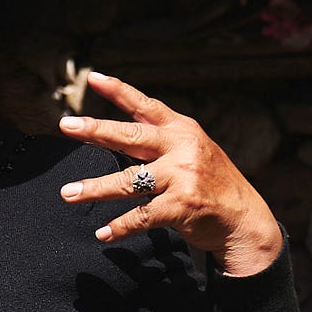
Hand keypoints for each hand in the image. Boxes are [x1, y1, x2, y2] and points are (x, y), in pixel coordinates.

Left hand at [56, 71, 281, 275]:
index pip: (145, 105)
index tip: (92, 78)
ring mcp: (183, 176)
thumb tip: (110, 134)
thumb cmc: (212, 185)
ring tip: (68, 193)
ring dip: (95, 189)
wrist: (246, 221)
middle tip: (66, 125)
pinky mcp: (182, 205)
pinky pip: (142, 216)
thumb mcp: (193, 152)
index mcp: (182, 130)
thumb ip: (159, 141)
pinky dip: (120, 226)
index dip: (118, 90)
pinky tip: (103, 233)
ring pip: (129, 181)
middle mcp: (182, 148)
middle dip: (95, 130)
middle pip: (131, 136)